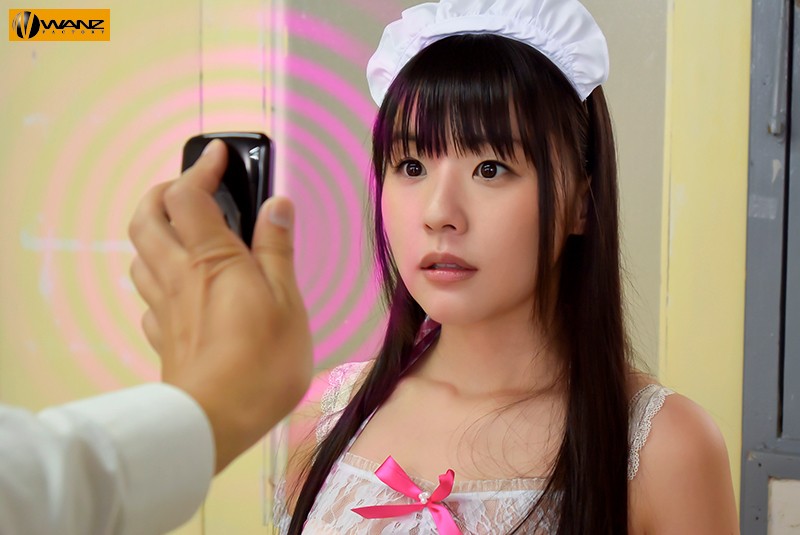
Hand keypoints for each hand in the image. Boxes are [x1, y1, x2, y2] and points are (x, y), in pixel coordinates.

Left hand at [128, 140, 312, 472]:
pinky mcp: (162, 337)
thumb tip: (277, 204)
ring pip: (140, 255)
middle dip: (162, 193)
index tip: (219, 154)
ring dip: (155, 233)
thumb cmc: (262, 359)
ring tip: (184, 234)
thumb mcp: (287, 300)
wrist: (216, 420)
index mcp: (211, 258)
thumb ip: (277, 249)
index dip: (200, 167)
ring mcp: (164, 307)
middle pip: (147, 218)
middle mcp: (178, 274)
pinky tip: (178, 288)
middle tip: (190, 190)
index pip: (189, 195)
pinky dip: (157, 279)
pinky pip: (147, 298)